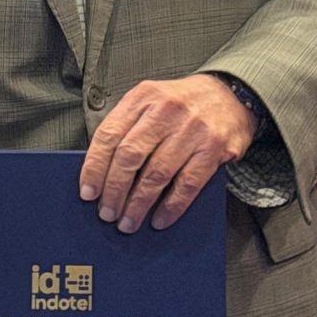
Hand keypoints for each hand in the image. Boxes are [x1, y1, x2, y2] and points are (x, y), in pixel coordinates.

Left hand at [79, 72, 257, 233]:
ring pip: (157, 174)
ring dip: (138, 204)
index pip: (108, 135)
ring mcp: (191, 129)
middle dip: (114, 190)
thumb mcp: (149, 101)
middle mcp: (165, 111)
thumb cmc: (180, 105)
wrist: (229, 94)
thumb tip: (100, 171)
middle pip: (129, 156)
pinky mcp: (214, 148)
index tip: (87, 192)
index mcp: (142, 98)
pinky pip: (188, 184)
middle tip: (106, 213)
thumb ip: (127, 127)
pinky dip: (171, 206)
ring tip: (128, 222)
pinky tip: (159, 220)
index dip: (94, 167)